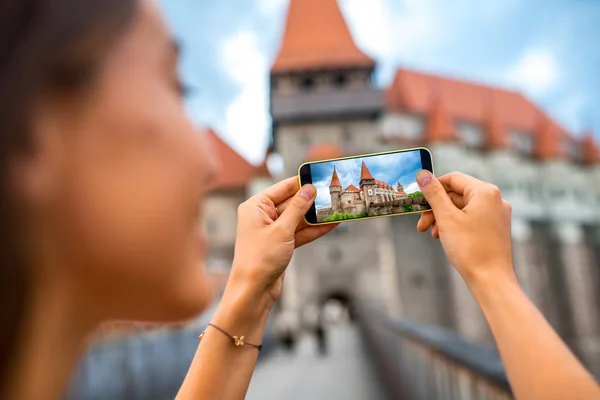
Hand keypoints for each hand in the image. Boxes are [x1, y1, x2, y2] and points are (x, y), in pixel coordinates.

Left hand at [228, 177, 337, 309]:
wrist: (254, 290)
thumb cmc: (260, 259)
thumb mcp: (282, 230)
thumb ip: (298, 208)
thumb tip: (309, 189)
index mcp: (255, 206)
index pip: (282, 188)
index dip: (301, 182)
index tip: (319, 176)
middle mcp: (262, 216)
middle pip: (292, 203)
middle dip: (312, 200)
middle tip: (333, 193)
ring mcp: (272, 230)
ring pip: (298, 218)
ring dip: (316, 216)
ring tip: (337, 208)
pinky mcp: (280, 244)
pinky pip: (299, 232)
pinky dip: (313, 230)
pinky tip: (331, 224)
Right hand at [415, 171, 514, 285]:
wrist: (491, 280)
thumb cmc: (471, 249)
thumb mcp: (446, 218)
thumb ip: (433, 193)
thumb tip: (422, 174)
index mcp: (485, 192)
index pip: (453, 178)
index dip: (433, 187)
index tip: (418, 200)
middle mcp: (495, 199)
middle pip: (457, 194)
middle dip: (436, 208)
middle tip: (422, 223)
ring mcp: (497, 214)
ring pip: (462, 207)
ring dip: (443, 217)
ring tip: (431, 233)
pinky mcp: (495, 228)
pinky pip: (471, 218)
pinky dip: (455, 224)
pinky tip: (444, 237)